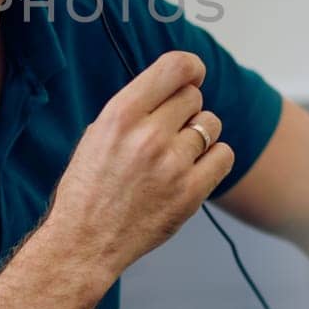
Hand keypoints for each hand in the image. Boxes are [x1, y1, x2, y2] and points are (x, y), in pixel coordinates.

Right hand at [43, 50, 235, 276]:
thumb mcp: (97, 134)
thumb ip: (134, 109)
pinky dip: (213, 158)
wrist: (84, 241)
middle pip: (193, 97)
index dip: (191, 67)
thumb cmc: (87, 188)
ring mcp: (172, 165)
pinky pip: (224, 155)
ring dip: (198, 135)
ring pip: (211, 124)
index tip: (194, 73)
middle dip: (185, 109)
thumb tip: (173, 87)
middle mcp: (148, 136)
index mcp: (120, 115)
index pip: (174, 68)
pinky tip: (193, 168)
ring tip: (176, 154)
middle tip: (169, 130)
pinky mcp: (190, 193)